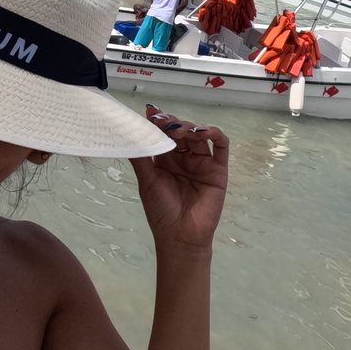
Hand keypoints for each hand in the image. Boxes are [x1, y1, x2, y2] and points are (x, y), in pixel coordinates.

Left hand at [132, 106, 228, 251]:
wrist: (180, 236)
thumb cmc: (161, 211)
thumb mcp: (146, 181)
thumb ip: (140, 156)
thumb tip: (130, 131)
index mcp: (166, 159)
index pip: (164, 133)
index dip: (159, 121)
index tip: (150, 113)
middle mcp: (184, 157)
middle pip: (181, 130)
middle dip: (172, 122)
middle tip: (162, 121)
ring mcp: (202, 162)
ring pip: (199, 134)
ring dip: (190, 127)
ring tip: (178, 129)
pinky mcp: (218, 169)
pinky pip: (221, 146)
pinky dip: (214, 133)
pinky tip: (203, 132)